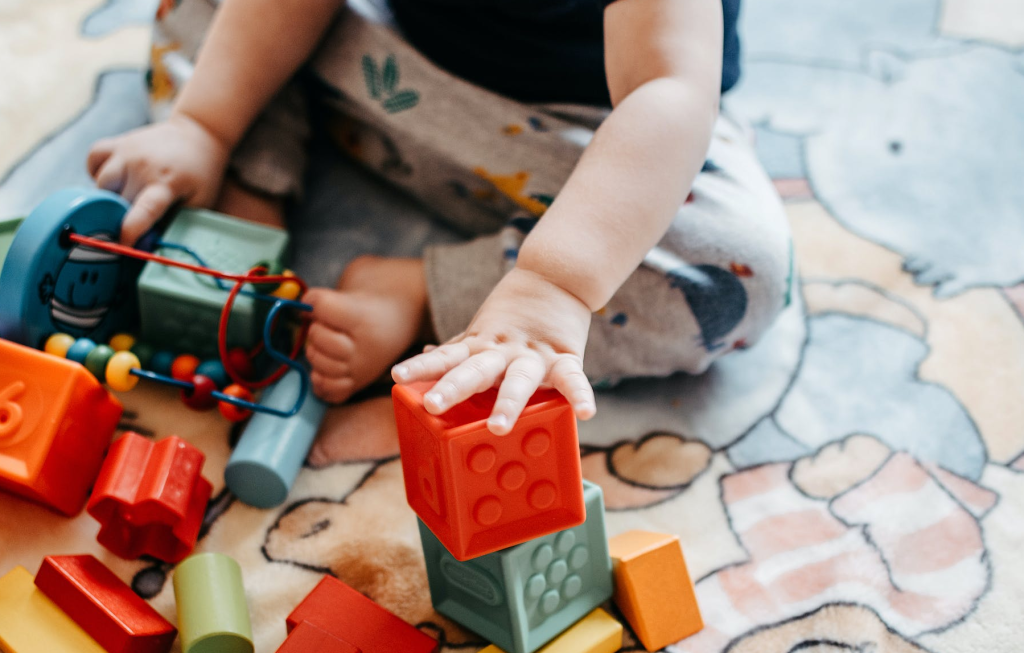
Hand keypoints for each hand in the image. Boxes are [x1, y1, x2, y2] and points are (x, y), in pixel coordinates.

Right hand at [87, 113, 230, 243]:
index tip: (123, 246)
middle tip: (133, 223)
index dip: (130, 231)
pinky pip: (93, 159)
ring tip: (128, 199)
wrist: (199, 133)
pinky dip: (96, 172)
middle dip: (121, 217)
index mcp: (166, 183)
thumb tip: (146, 246)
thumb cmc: (200, 174)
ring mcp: (127, 151)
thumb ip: (173, 223)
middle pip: (117, 201)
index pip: (143, 210)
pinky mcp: (117, 142)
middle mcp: (142, 165)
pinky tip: (115, 180)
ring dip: (108, 197)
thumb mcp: (199, 202)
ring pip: (100, 184)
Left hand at [392, 267, 595, 434]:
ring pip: (519, 379)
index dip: (422, 367)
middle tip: (432, 404)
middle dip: (453, 388)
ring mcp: (534, 355)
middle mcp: (503, 352)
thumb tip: (430, 353)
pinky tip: (586, 413)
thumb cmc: (516, 312)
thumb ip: (459, 346)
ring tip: (499, 427)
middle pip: (474, 370)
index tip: (399, 378)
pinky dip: (580, 395)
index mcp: (481, 346)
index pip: (446, 357)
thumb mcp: (483, 329)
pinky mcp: (565, 357)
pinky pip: (572, 379)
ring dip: (508, 402)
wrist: (557, 277)